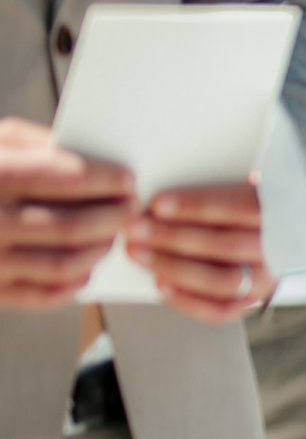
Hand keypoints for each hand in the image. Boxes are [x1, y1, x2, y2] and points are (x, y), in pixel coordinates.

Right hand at [0, 118, 135, 308]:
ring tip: (113, 235)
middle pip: (75, 226)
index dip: (108, 181)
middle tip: (133, 208)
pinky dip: (74, 282)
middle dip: (115, 217)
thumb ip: (38, 144)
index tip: (129, 180)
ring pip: (66, 263)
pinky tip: (86, 266)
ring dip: (101, 250)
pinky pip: (44, 294)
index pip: (70, 179)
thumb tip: (94, 158)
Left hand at [123, 180, 273, 322]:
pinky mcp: (252, 300)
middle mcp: (282, 250)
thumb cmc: (247, 200)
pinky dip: (188, 300)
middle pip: (225, 246)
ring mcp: (268, 278)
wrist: (276, 227)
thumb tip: (166, 196)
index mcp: (286, 212)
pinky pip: (221, 310)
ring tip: (138, 253)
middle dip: (173, 237)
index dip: (198, 207)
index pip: (241, 208)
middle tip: (135, 228)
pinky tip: (159, 284)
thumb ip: (218, 183)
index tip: (158, 204)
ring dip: (174, 267)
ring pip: (222, 280)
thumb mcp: (244, 180)